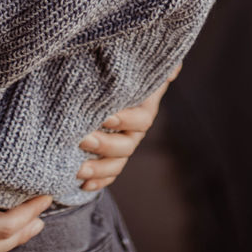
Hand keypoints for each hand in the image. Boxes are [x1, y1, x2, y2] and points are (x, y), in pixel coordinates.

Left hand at [76, 65, 178, 190]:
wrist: (102, 84)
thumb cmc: (116, 70)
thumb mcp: (129, 65)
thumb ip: (150, 66)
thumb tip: (173, 68)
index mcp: (142, 107)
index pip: (141, 119)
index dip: (126, 120)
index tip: (106, 117)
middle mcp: (134, 130)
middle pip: (127, 145)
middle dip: (105, 145)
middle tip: (82, 139)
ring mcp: (123, 145)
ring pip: (116, 163)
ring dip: (99, 169)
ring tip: (78, 169)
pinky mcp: (110, 158)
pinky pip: (109, 175)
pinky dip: (98, 181)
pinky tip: (84, 185)